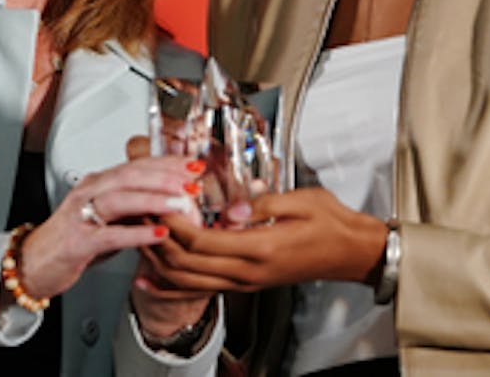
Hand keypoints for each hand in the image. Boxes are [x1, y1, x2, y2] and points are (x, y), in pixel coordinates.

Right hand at [16, 155, 203, 300]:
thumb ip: (136, 207)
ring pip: (120, 198)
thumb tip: (172, 200)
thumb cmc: (74, 239)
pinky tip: (158, 234)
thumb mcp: (110, 218)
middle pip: (130, 174)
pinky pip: (110, 235)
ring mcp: (80, 215)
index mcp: (98, 182)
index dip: (167, 162)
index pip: (137, 164)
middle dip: (165, 175)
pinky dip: (137, 233)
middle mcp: (89, 192)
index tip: (193, 164)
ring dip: (154, 199)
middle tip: (193, 180)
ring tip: (181, 203)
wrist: (35, 264)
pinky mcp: (78, 242)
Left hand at [142, 187, 387, 292]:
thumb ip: (261, 204)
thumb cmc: (331, 223)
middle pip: (187, 262)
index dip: (174, 223)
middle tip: (140, 213)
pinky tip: (152, 279)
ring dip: (160, 260)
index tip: (157, 201)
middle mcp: (248, 272)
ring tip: (139, 236)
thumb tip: (229, 209)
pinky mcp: (244, 284)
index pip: (202, 240)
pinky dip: (171, 286)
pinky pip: (200, 288)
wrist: (350, 252)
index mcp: (259, 248)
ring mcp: (244, 282)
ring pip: (188, 280)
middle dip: (158, 238)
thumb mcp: (301, 201)